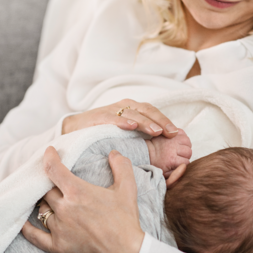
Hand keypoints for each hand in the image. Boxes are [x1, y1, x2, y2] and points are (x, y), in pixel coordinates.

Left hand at [21, 146, 144, 252]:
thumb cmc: (126, 221)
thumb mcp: (128, 189)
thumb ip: (121, 167)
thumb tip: (113, 153)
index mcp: (78, 192)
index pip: (54, 169)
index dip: (49, 157)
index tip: (49, 152)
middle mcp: (64, 209)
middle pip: (45, 190)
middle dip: (49, 184)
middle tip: (52, 181)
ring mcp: (58, 228)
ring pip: (41, 210)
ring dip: (43, 203)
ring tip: (47, 200)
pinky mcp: (56, 247)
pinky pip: (34, 235)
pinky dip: (26, 227)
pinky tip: (23, 221)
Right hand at [62, 99, 178, 137]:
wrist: (76, 129)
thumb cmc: (105, 133)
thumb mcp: (126, 134)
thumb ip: (142, 137)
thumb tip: (164, 147)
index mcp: (134, 109)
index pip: (153, 112)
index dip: (165, 120)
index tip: (176, 133)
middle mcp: (125, 106)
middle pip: (147, 110)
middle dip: (160, 121)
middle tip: (170, 133)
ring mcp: (112, 110)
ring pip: (132, 113)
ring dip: (145, 122)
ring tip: (156, 131)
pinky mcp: (99, 116)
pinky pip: (112, 118)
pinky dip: (122, 121)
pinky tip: (130, 126)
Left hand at [146, 129, 191, 177]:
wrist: (147, 152)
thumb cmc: (156, 164)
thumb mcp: (165, 174)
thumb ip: (176, 175)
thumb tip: (185, 168)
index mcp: (171, 159)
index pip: (187, 162)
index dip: (184, 164)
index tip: (178, 163)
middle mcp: (173, 148)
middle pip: (189, 152)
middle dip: (185, 155)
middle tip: (179, 156)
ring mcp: (172, 139)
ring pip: (187, 141)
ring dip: (185, 145)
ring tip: (180, 149)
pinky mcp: (171, 133)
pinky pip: (183, 133)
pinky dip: (182, 137)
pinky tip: (178, 142)